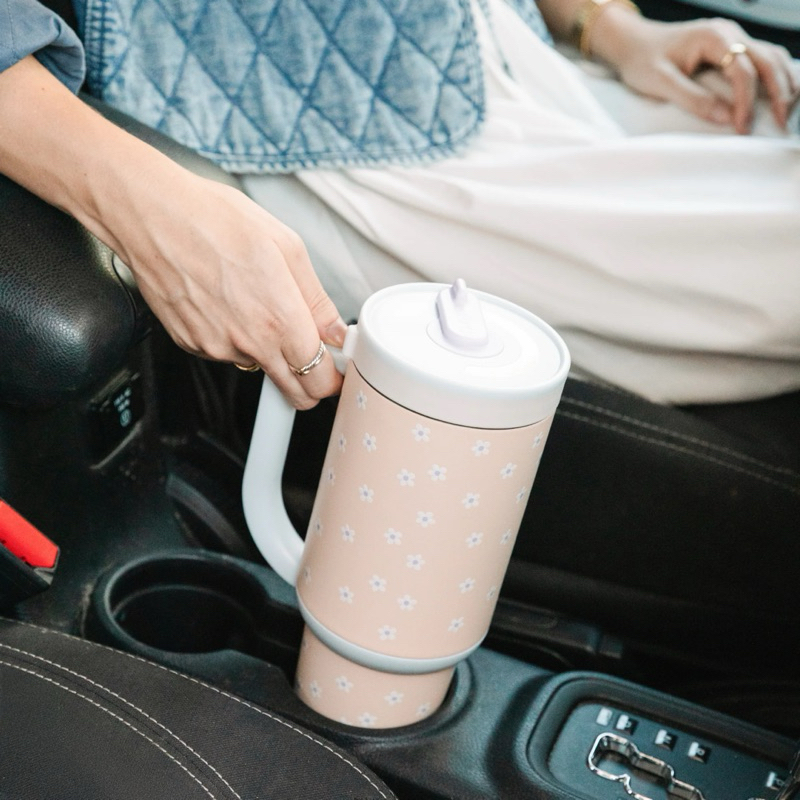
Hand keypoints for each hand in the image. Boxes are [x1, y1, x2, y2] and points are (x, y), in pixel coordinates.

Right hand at [0, 56, 345, 409]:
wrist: (152, 216)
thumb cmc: (214, 220)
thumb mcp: (287, 247)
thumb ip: (317, 300)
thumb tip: (334, 331)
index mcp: (280, 322)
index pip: (320, 381)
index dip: (334, 380)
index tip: (337, 371)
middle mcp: (248, 344)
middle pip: (292, 391)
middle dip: (308, 381)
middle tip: (312, 355)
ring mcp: (216, 348)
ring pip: (258, 366)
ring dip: (267, 348)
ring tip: (254, 302)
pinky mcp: (191, 344)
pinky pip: (226, 351)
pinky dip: (234, 336)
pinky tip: (227, 301)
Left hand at [591, 12, 799, 132]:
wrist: (633, 42)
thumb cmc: (642, 60)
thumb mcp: (661, 82)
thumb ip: (692, 99)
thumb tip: (724, 119)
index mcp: (713, 37)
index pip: (743, 70)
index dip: (746, 102)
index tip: (742, 128)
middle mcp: (729, 32)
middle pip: (768, 61)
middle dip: (779, 93)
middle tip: (781, 124)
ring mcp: (733, 37)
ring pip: (772, 57)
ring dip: (783, 84)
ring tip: (785, 114)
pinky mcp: (730, 47)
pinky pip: (762, 59)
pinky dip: (775, 77)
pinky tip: (778, 96)